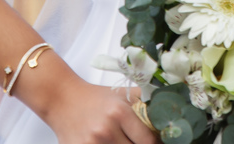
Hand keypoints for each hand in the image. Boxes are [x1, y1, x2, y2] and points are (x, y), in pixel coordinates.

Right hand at [37, 78, 157, 143]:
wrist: (61, 98)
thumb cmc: (95, 98)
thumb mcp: (123, 94)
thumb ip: (146, 102)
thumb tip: (172, 112)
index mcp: (120, 113)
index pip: (148, 141)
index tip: (160, 143)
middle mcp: (106, 130)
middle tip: (143, 142)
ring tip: (124, 141)